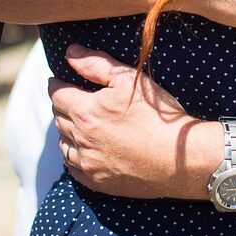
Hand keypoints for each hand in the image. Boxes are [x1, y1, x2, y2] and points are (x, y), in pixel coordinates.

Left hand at [49, 44, 217, 198]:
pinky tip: (83, 149)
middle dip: (62, 105)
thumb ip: (96, 64)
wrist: (179, 157)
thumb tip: (70, 52)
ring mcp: (88, 164)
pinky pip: (72, 167)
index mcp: (86, 112)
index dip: (56, 84)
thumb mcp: (129, 79)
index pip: (57, 95)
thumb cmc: (157, 114)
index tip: (57, 80)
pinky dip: (73, 154)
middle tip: (70, 97)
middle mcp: (81, 140)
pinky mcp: (97, 182)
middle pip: (58, 118)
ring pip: (63, 144)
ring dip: (65, 131)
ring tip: (76, 122)